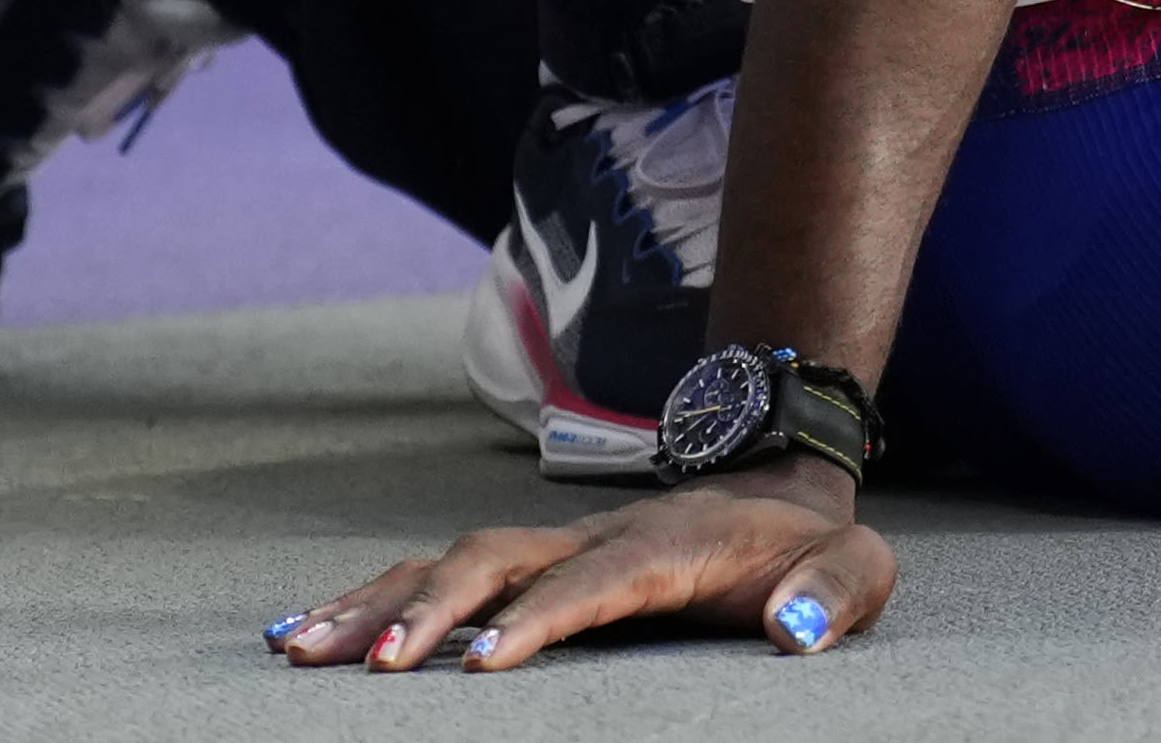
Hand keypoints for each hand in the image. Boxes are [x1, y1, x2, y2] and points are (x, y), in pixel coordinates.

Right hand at [270, 458, 891, 671]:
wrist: (783, 492)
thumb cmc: (811, 550)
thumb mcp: (858, 569)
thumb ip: (834, 595)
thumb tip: (794, 632)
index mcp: (668, 546)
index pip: (595, 581)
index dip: (540, 617)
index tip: (482, 663)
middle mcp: (596, 536)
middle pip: (498, 557)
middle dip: (434, 609)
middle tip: (376, 668)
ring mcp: (556, 544)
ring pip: (452, 560)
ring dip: (378, 601)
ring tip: (302, 649)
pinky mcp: (531, 561)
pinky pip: (441, 571)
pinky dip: (374, 596)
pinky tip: (307, 630)